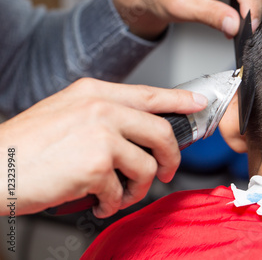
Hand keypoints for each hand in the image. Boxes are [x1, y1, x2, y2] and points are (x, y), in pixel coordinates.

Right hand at [0, 78, 206, 217]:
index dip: (181, 100)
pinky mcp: (96, 165)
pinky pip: (122, 191)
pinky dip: (114, 203)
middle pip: (161, 132)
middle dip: (170, 158)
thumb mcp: (67, 112)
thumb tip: (139, 130)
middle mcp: (102, 108)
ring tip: (120, 195)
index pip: (151, 94)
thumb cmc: (27, 145)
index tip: (199, 105)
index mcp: (96, 92)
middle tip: (165, 171)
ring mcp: (100, 135)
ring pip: (147, 166)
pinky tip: (99, 202)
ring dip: (138, 188)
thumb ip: (105, 115)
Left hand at [112, 0, 261, 39]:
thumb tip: (235, 25)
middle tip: (243, 32)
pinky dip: (252, 2)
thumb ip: (212, 15)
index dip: (250, 4)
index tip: (251, 27)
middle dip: (252, 9)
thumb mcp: (184, 7)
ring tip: (237, 24)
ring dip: (254, 7)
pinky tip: (239, 14)